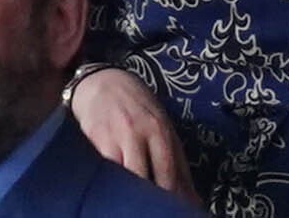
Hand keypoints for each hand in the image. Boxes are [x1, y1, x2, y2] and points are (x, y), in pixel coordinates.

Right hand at [68, 66, 197, 203]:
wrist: (103, 83)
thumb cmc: (137, 108)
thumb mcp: (161, 128)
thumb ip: (175, 163)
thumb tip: (192, 200)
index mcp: (161, 132)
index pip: (170, 174)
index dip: (172, 199)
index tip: (174, 213)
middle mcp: (141, 133)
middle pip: (149, 177)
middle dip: (152, 201)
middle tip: (153, 213)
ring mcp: (118, 136)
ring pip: (127, 176)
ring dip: (130, 196)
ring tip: (132, 208)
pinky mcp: (96, 140)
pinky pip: (105, 170)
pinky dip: (110, 185)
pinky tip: (113, 196)